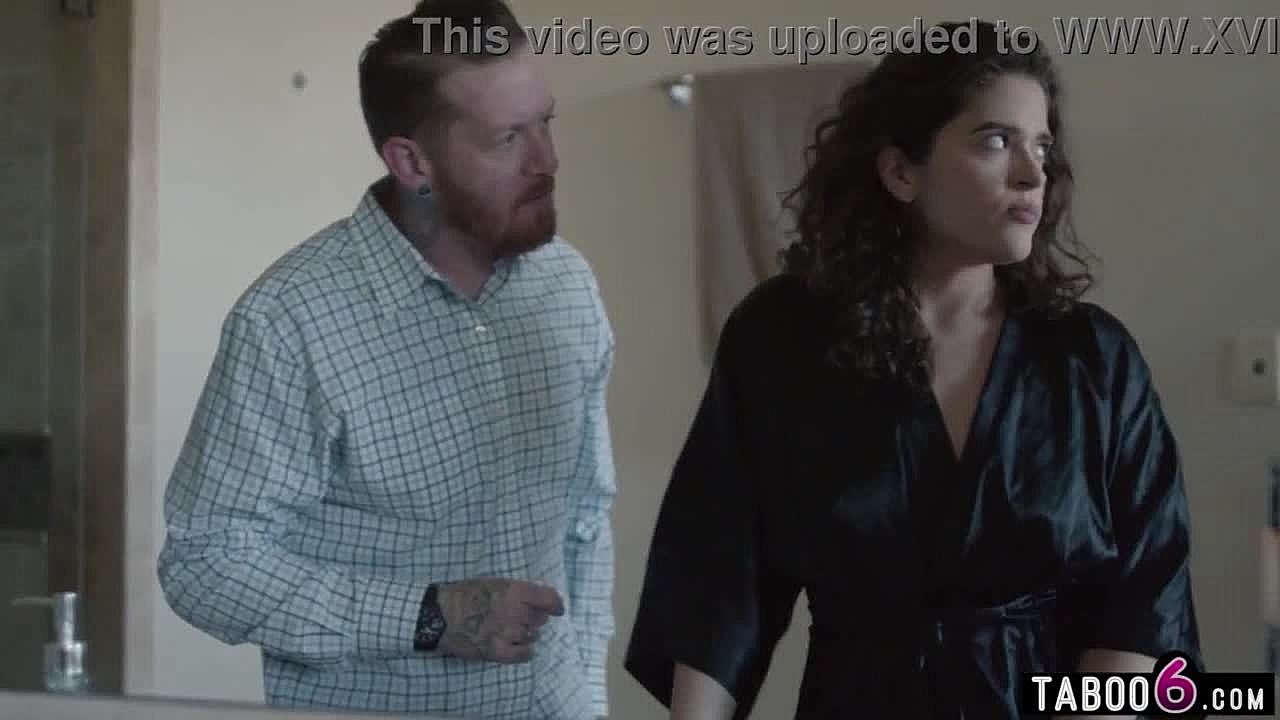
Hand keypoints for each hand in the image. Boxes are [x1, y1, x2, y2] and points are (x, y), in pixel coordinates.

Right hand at [436, 577, 564, 662]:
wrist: (438, 615)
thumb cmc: (463, 595)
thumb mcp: (493, 582)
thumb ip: (516, 591)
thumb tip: (537, 599)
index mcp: (515, 591)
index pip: (549, 599)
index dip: (555, 605)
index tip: (556, 609)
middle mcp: (515, 611)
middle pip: (540, 619)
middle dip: (534, 618)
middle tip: (520, 618)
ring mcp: (507, 632)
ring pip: (532, 636)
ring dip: (526, 634)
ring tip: (511, 631)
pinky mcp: (497, 651)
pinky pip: (523, 654)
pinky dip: (524, 652)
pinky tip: (518, 648)